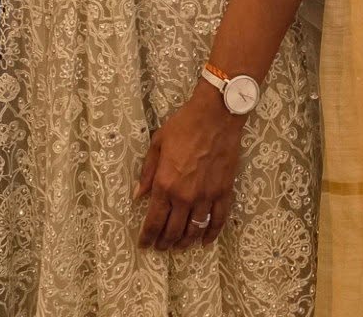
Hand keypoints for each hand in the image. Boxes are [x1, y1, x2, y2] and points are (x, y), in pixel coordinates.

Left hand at [135, 87, 242, 252]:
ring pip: (194, 230)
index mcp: (165, 184)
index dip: (148, 236)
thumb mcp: (158, 144)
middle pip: (173, 230)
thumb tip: (139, 196)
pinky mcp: (223, 192)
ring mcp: (206, 196)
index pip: (154, 221)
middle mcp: (185, 196)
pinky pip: (218, 220)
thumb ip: (148, 172)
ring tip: (179, 247)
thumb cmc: (184, 125)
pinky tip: (205, 241)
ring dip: (185, 242)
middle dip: (164, 243)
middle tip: (160, 247)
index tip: (144, 244)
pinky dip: (211, 234)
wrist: (215, 115)